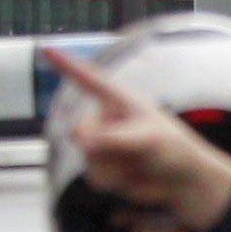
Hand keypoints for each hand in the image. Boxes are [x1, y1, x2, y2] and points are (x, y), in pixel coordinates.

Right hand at [44, 47, 230, 231]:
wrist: (184, 183)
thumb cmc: (173, 149)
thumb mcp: (146, 139)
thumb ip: (111, 138)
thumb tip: (79, 140)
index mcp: (119, 100)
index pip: (88, 78)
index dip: (66, 64)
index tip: (46, 49)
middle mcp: (106, 119)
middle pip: (79, 131)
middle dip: (100, 146)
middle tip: (126, 151)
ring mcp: (104, 144)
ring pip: (87, 158)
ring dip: (114, 168)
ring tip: (138, 165)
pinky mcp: (105, 167)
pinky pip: (95, 177)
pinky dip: (116, 182)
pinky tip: (135, 177)